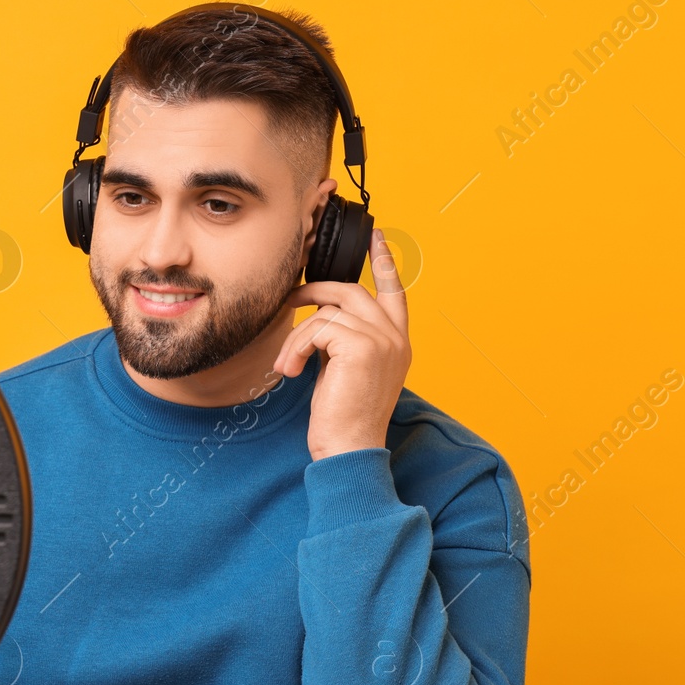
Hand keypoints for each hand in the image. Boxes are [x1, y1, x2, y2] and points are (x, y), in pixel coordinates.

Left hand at [274, 227, 410, 460]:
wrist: (349, 448)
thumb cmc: (343, 416)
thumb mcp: (348, 370)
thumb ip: (346, 339)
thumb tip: (321, 317)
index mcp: (397, 342)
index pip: (395, 292)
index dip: (384, 262)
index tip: (375, 237)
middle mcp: (396, 338)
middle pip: (352, 291)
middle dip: (316, 291)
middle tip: (290, 300)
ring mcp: (382, 340)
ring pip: (326, 314)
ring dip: (296, 337)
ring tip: (286, 365)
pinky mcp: (363, 346)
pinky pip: (317, 328)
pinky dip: (296, 347)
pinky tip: (290, 370)